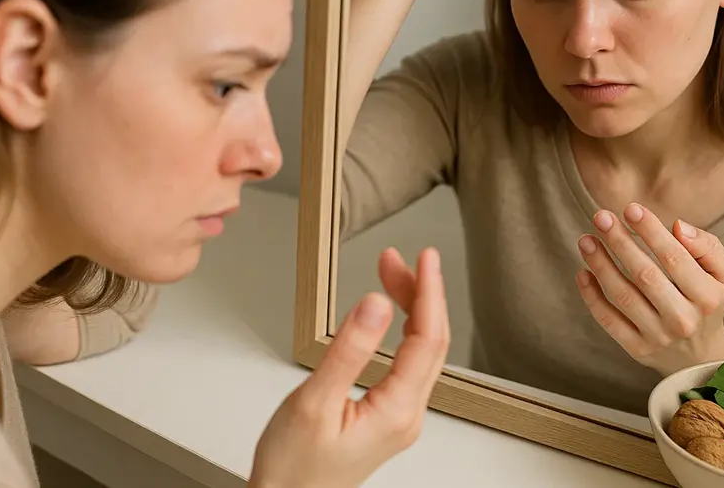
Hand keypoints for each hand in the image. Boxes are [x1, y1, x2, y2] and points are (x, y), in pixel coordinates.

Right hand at [249, 248, 448, 487]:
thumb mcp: (313, 402)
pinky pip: (408, 364)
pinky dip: (402, 330)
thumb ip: (347, 350)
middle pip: (431, 341)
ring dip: (411, 308)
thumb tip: (376, 304)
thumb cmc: (293, 468)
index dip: (429, 292)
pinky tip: (390, 314)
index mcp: (397, 412)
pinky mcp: (387, 416)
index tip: (426, 257)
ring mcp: (399, 417)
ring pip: (421, 351)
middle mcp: (407, 415)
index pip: (428, 339)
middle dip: (419, 293)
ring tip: (389, 273)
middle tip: (396, 257)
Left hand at [575, 204, 723, 375]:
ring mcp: (659, 337)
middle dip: (619, 242)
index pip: (674, 258)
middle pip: (644, 275)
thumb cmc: (708, 301)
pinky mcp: (637, 349)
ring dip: (600, 264)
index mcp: (708, 297)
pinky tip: (583, 271)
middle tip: (600, 216)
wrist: (700, 355)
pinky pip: (608, 320)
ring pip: (623, 296)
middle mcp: (683, 319)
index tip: (630, 209)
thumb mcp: (723, 274)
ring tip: (586, 240)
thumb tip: (678, 226)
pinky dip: (591, 296)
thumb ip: (708, 246)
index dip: (650, 231)